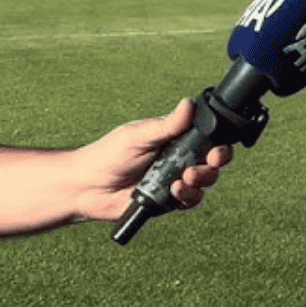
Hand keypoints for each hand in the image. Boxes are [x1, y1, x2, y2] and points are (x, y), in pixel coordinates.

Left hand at [71, 99, 232, 222]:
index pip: (207, 139)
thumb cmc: (108, 155)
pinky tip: (175, 191)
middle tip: (209, 161)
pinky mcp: (169, 201)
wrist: (86, 188)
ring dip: (202, 180)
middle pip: (213, 161)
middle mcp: (179, 160)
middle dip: (216, 162)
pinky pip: (191, 201)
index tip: (217, 148)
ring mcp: (175, 181)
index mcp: (176, 139)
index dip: (219, 144)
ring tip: (185, 178)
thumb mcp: (139, 136)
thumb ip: (167, 125)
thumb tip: (189, 104)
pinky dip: (188, 196)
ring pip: (205, 182)